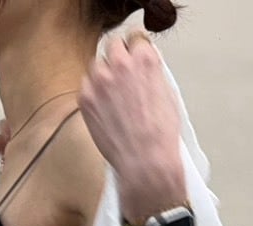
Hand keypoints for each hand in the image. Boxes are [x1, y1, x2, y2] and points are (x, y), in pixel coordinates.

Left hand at [78, 31, 187, 218]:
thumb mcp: (167, 93)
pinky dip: (93, 92)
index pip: (134, 38)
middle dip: (118, 57)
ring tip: (112, 95)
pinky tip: (104, 107)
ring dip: (103, 74)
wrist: (145, 160)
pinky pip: (86, 85)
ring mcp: (100, 80)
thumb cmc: (160, 135)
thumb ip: (152, 73)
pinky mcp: (86, 98)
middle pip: (113, 46)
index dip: (135, 49)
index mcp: (145, 59)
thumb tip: (144, 69)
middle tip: (121, 75)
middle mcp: (121, 64)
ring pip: (96, 64)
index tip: (133, 57)